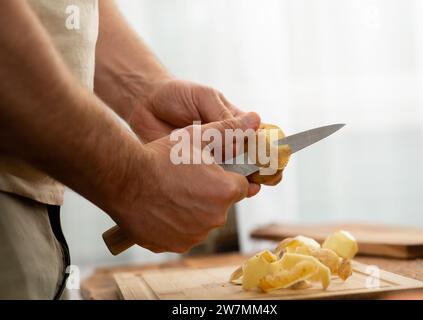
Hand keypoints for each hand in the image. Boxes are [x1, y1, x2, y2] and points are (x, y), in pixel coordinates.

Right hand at [111, 113, 259, 252]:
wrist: (123, 179)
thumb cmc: (161, 156)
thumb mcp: (197, 137)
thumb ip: (229, 130)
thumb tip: (255, 119)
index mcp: (226, 191)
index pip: (241, 186)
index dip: (227, 176)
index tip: (211, 171)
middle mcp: (216, 217)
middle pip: (222, 204)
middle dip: (211, 193)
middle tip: (186, 179)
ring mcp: (195, 235)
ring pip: (203, 220)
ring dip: (194, 210)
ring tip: (172, 192)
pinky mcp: (176, 246)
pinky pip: (184, 234)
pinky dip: (177, 225)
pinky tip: (162, 208)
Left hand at [128, 79, 263, 195]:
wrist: (145, 103)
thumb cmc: (177, 94)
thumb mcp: (204, 97)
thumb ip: (223, 116)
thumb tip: (245, 135)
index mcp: (234, 122)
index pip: (259, 138)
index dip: (270, 151)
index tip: (277, 162)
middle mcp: (225, 142)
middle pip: (248, 161)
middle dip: (258, 173)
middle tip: (262, 181)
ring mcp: (209, 157)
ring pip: (230, 175)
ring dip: (239, 182)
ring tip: (244, 188)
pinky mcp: (192, 168)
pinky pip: (208, 181)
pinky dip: (215, 187)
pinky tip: (219, 190)